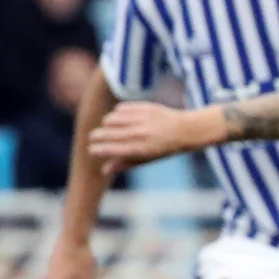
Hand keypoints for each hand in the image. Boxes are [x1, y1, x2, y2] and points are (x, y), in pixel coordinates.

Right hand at [89, 102, 222, 174]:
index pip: (108, 149)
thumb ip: (125, 163)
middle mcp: (139, 133)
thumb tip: (104, 170)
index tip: (92, 150)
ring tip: (110, 128)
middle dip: (96, 137)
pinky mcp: (144, 107)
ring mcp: (141, 119)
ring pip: (110, 119)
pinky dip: (117, 113)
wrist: (186, 130)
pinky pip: (120, 109)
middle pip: (105, 134)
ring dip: (106, 124)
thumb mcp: (147, 159)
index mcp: (139, 149)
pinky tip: (121, 118)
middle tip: (95, 138)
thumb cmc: (164, 148)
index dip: (96, 150)